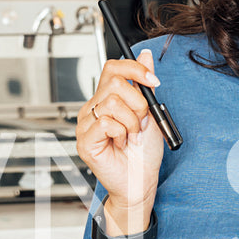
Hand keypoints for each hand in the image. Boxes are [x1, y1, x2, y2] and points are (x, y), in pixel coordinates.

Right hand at [76, 49, 164, 224]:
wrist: (140, 183)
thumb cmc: (143, 154)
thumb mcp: (151, 114)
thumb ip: (145, 86)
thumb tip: (146, 55)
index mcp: (106, 99)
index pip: (112, 68)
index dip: (134, 69)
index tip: (153, 81)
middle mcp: (93, 108)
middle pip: (114, 82)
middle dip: (138, 103)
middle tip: (142, 123)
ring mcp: (86, 124)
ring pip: (112, 103)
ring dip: (132, 122)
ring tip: (132, 137)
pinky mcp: (85, 140)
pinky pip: (106, 123)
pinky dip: (122, 133)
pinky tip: (122, 144)